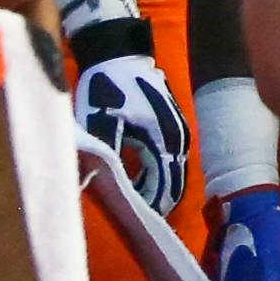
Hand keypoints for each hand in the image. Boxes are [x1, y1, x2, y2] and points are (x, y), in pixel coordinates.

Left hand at [76, 53, 192, 215]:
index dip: (146, 212)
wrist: (119, 53)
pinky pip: (170, 160)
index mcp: (164, 143)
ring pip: (172, 173)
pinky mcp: (172, 125)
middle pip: (173, 185)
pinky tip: (137, 182)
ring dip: (155, 190)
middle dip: (153, 205)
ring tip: (131, 206)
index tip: (127, 226)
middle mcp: (179, 140)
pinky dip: (157, 175)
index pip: (163, 190)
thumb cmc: (107, 90)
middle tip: (128, 222)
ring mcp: (179, 131)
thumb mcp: (100, 129)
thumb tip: (101, 196)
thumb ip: (105, 163)